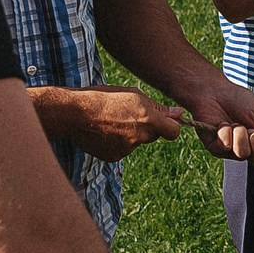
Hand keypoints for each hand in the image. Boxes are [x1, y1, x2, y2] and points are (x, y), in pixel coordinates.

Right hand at [31, 85, 184, 162]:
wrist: (74, 113)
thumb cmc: (104, 98)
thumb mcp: (133, 95)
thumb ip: (157, 108)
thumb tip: (179, 114)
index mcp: (148, 120)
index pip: (174, 132)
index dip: (171, 127)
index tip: (167, 122)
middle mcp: (140, 137)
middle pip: (154, 135)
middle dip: (147, 127)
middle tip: (128, 115)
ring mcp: (127, 149)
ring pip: (137, 142)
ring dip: (130, 134)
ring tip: (111, 121)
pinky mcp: (114, 157)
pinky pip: (123, 149)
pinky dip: (117, 142)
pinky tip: (104, 131)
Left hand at [178, 77, 253, 171]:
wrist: (215, 91)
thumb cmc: (239, 100)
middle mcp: (248, 149)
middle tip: (253, 131)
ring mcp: (231, 150)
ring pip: (242, 154)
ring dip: (241, 135)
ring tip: (235, 123)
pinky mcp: (216, 148)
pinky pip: (225, 148)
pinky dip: (226, 132)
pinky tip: (222, 124)